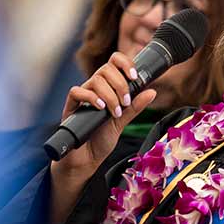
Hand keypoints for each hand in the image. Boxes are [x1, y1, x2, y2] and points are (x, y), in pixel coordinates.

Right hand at [46, 54, 156, 223]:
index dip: (124, 63)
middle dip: (120, 84)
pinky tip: (100, 108)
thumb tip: (152, 91)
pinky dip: (91, 97)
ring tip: (115, 112)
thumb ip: (135, 107)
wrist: (86, 159)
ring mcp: (82, 97)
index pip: (113, 63)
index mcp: (107, 89)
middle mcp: (94, 89)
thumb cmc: (100, 140)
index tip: (134, 76)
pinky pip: (76, 92)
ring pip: (94, 80)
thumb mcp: (122, 122)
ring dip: (110, 95)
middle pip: (105, 69)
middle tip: (125, 103)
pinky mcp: (71, 107)